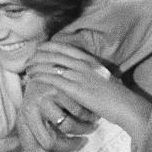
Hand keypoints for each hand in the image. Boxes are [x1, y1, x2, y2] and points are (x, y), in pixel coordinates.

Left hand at [17, 76, 97, 151]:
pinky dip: (87, 117)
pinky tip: (92, 116)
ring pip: (66, 127)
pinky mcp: (57, 89)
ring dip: (81, 131)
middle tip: (81, 144)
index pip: (32, 148)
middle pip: (50, 142)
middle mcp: (29, 111)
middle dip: (68, 147)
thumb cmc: (44, 99)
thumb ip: (43, 133)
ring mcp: (42, 100)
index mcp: (22, 120)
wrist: (43, 68)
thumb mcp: (38, 116)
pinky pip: (76, 112)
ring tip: (90, 128)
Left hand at [26, 42, 151, 138]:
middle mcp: (83, 64)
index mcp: (89, 60)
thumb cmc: (115, 96)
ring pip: (51, 65)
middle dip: (38, 56)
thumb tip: (81, 73)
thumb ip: (90, 73)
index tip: (38, 49)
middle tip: (28, 61)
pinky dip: (40, 77)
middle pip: (54, 54)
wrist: (124, 105)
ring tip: (27, 70)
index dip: (48, 46)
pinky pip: (53, 79)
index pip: (64, 47)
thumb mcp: (102, 78)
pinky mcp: (75, 88)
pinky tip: (33, 79)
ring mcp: (79, 75)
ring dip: (36, 66)